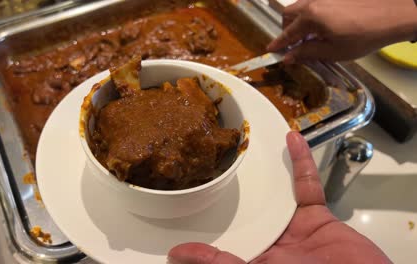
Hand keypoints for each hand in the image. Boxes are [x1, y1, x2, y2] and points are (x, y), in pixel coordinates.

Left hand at [167, 131, 391, 263]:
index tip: (186, 203)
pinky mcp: (318, 216)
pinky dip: (301, 161)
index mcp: (253, 260)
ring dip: (266, 169)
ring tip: (246, 146)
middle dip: (235, 189)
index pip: (223, 241)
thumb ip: (218, 263)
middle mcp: (271, 244)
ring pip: (275, 192)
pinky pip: (307, 184)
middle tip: (214, 160)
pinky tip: (292, 140)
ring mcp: (294, 228)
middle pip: (248, 210)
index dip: (206, 225)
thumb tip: (178, 256)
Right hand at [266, 0, 416, 62]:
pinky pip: (313, 4)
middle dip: (287, 30)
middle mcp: (313, 2)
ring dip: (298, 22)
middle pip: (289, 14)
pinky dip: (310, 15)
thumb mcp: (332, 51)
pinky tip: (323, 27)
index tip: (271, 50)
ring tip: (310, 37)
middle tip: (293, 45)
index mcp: (310, 17)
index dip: (279, 44)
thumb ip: (306, 52)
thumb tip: (289, 57)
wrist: (392, 16)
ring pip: (301, 7)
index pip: (287, 33)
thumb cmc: (364, 36)